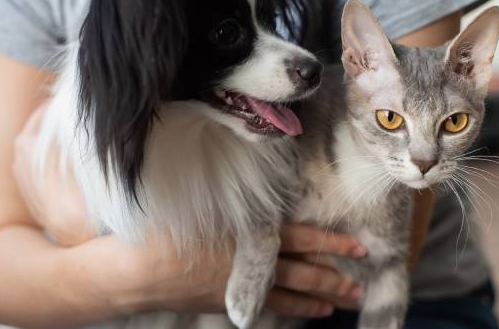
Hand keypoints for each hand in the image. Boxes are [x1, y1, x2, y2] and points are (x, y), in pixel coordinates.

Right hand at [99, 223, 364, 318]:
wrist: (138, 271)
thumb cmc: (167, 230)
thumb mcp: (203, 203)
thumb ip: (236, 199)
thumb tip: (258, 186)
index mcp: (250, 235)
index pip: (302, 239)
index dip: (330, 243)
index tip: (357, 246)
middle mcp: (253, 262)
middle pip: (304, 271)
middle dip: (334, 278)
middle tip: (360, 285)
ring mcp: (243, 284)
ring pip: (292, 293)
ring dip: (321, 297)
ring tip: (345, 301)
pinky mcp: (231, 300)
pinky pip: (272, 306)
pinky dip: (295, 308)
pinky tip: (311, 311)